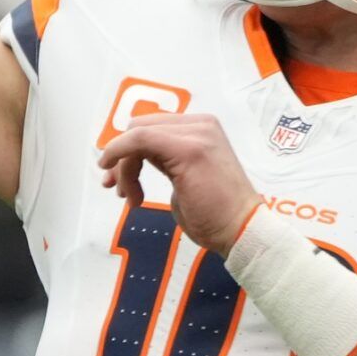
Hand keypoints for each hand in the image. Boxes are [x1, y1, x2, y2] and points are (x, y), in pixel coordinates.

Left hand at [97, 113, 260, 256]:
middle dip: (120, 157)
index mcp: (201, 129)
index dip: (125, 149)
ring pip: (137, 135)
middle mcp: (200, 125)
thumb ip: (166, 161)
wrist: (241, 230)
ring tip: (131, 197)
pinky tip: (122, 184)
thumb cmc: (215, 215)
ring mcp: (196, 134)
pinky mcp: (188, 149)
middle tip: (117, 188)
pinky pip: (140, 140)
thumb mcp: (185, 178)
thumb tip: (134, 158)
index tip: (115, 177)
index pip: (151, 127)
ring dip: (124, 169)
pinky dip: (120, 155)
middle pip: (140, 128)